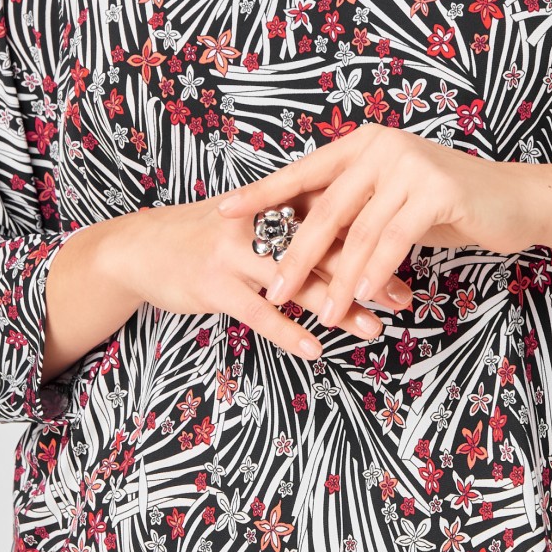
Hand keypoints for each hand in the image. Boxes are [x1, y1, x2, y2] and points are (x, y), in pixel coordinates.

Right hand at [99, 192, 413, 362]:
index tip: (412, 252)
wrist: (139, 247)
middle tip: (405, 296)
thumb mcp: (251, 220)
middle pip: (325, 247)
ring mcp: (234, 253)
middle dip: (368, 273)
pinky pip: (259, 312)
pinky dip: (289, 331)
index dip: (375, 234)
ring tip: (375, 329)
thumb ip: (294, 222)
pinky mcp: (213, 284)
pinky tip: (316, 348)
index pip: (334, 214)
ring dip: (339, 306)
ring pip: (298, 281)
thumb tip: (352, 235)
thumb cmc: (205, 236)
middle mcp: (258, 222)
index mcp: (272, 202)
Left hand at [216, 124, 546, 331]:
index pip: (302, 172)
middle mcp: (382, 148)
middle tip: (270, 289)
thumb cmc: (448, 206)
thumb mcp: (392, 201)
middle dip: (294, 254)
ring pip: (358, 232)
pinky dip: (373, 273)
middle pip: (325, 209)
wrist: (516, 200)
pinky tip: (359, 299)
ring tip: (318, 312)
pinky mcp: (437, 191)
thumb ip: (352, 209)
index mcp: (363, 145)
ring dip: (336, 278)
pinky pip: (393, 241)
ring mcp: (410, 166)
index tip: (222, 212)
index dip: (262, 193)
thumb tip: (300, 236)